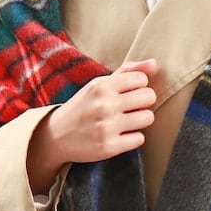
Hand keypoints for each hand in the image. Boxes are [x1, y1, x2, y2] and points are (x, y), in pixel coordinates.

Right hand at [27, 58, 158, 193]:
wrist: (56, 136)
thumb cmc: (83, 107)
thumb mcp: (99, 85)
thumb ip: (127, 72)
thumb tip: (155, 63)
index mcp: (101, 85)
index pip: (142, 79)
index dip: (139, 87)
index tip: (129, 94)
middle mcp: (104, 104)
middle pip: (149, 97)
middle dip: (144, 103)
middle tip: (132, 108)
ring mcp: (106, 127)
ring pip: (148, 118)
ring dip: (141, 121)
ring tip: (128, 122)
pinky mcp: (109, 147)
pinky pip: (140, 139)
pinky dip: (133, 138)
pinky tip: (121, 136)